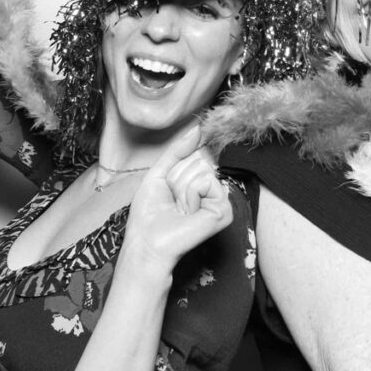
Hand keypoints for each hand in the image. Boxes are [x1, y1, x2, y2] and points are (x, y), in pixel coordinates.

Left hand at [125, 125, 232, 275]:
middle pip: (199, 159)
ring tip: (179, 208)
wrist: (146, 242)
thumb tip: (197, 128)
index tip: (170, 182)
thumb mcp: (159, 173)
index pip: (197, 153)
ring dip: (182, 187)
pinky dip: (190, 195)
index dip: (180, 163)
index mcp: (198, 182)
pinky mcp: (223, 211)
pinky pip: (207, 182)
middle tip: (172, 199)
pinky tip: (188, 213)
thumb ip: (177, 150)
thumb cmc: (148, 215)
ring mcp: (219, 200)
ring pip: (202, 169)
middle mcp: (211, 190)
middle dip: (178, 176)